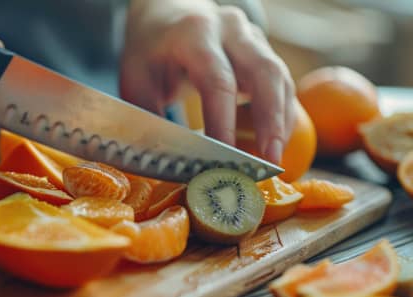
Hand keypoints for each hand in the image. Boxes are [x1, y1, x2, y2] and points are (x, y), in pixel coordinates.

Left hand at [120, 0, 295, 164]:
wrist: (166, 16)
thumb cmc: (150, 51)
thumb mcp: (136, 79)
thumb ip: (151, 117)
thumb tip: (169, 160)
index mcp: (193, 34)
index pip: (217, 81)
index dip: (224, 121)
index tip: (225, 156)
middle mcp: (229, 29)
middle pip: (264, 73)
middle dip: (271, 120)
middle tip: (270, 159)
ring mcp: (250, 37)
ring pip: (279, 77)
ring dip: (281, 120)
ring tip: (273, 158)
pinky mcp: (262, 50)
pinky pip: (280, 82)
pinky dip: (280, 113)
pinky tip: (272, 141)